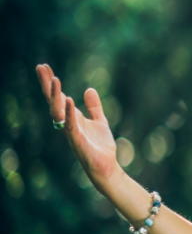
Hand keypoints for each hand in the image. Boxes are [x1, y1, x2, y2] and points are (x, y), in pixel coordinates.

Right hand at [37, 64, 121, 194]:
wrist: (107, 167)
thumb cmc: (100, 147)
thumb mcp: (100, 121)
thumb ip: (94, 107)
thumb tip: (89, 89)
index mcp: (72, 117)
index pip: (58, 96)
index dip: (51, 83)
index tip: (44, 66)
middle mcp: (68, 123)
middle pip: (53, 101)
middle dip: (47, 85)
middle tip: (40, 67)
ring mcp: (71, 132)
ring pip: (58, 111)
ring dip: (55, 95)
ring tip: (54, 78)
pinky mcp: (78, 141)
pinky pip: (70, 125)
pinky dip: (68, 112)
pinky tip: (67, 99)